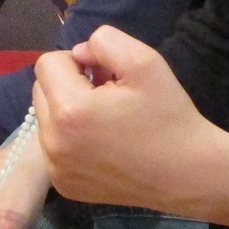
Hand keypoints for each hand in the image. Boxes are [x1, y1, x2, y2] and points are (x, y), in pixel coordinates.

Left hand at [33, 25, 228, 223]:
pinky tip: (103, 146)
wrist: (188, 175)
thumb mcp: (145, 61)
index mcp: (70, 109)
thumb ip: (104, 41)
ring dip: (68, 112)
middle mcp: (53, 142)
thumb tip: (78, 55)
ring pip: (46, 120)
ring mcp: (56, 169)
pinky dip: (71, 141)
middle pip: (40, 91)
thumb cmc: (169, 116)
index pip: (47, 63)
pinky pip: (54, 149)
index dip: (78, 61)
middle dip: (68, 85)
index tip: (105, 76)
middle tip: (107, 97)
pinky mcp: (64, 186)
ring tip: (106, 122)